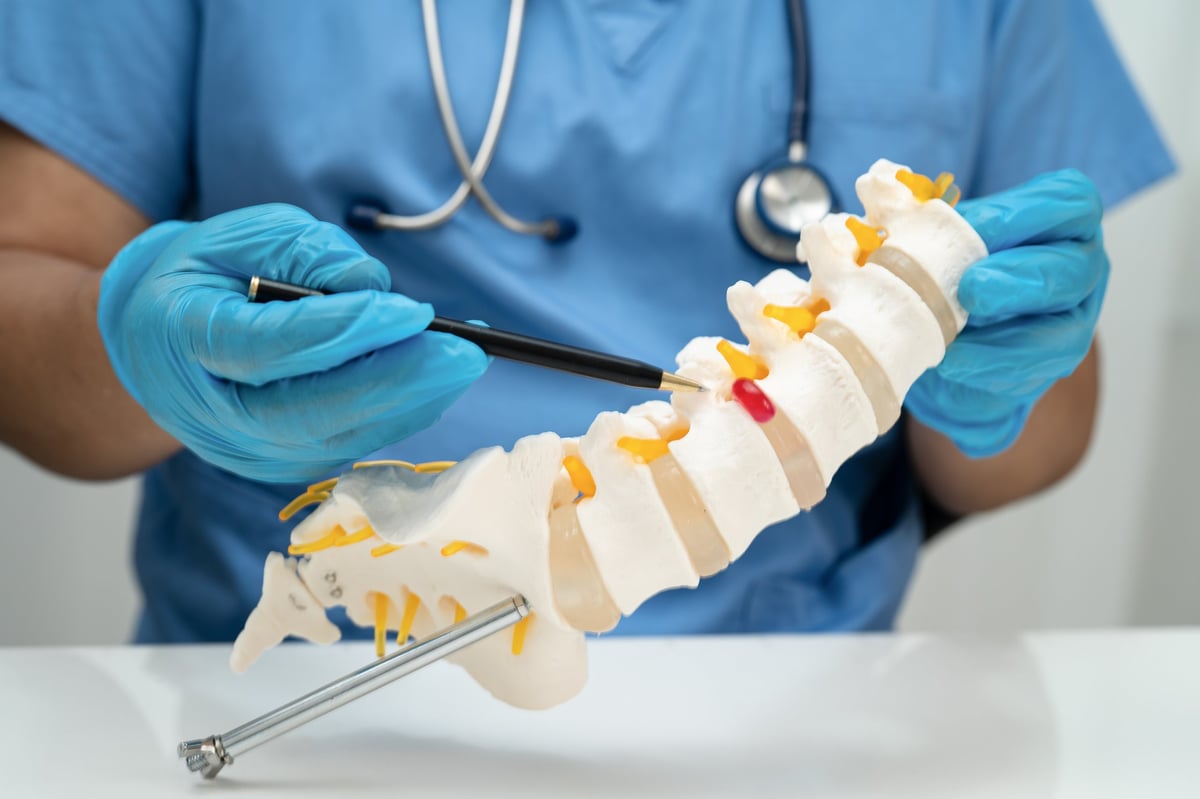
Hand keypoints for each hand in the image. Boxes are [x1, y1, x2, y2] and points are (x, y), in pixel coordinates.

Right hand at [98, 204, 487, 481]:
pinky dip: (401, 411)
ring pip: (344, 434)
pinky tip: (437, 380)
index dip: (349, 332)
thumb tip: (378, 289)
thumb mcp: (237, 236)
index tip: (415, 312)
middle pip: (317, 409)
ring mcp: (249, 449)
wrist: (154, 344)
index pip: (273, 347)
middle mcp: (214, 411)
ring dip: (414, 400)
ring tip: (466, 362)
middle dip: (402, 381)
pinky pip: (353, 439)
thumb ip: (305, 254)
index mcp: (184, 339)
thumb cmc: (200, 278)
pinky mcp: (284, 464)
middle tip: (467, 354)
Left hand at [904, 170, 1108, 457]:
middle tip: (971, 288)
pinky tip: (953, 362)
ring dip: (1004, 337)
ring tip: (952, 337)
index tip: (971, 226)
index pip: (1068, 201)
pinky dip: (988, 366)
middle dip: (1020, 281)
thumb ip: (932, 219)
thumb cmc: (951, 265)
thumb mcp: (943, 234)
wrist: (956, 332)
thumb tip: (882, 194)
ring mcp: (1077, 316)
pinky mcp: (1055, 361)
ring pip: (1063, 330)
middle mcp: (1083, 262)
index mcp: (1064, 215)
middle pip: (1073, 270)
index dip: (1023, 214)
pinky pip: (1033, 369)